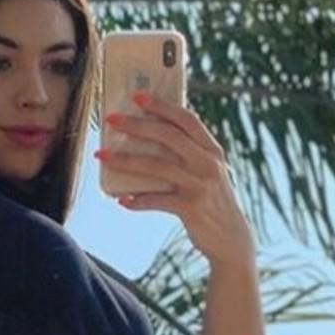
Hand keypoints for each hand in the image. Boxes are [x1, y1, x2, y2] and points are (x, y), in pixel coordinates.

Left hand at [94, 93, 255, 267]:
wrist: (231, 238)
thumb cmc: (211, 199)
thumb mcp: (207, 171)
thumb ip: (188, 153)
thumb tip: (147, 135)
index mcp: (212, 150)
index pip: (187, 120)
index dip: (162, 106)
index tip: (137, 96)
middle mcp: (208, 164)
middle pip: (168, 136)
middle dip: (137, 126)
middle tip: (111, 120)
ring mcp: (200, 185)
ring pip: (156, 166)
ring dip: (125, 159)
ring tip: (102, 155)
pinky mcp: (191, 208)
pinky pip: (157, 200)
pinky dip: (137, 200)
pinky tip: (121, 200)